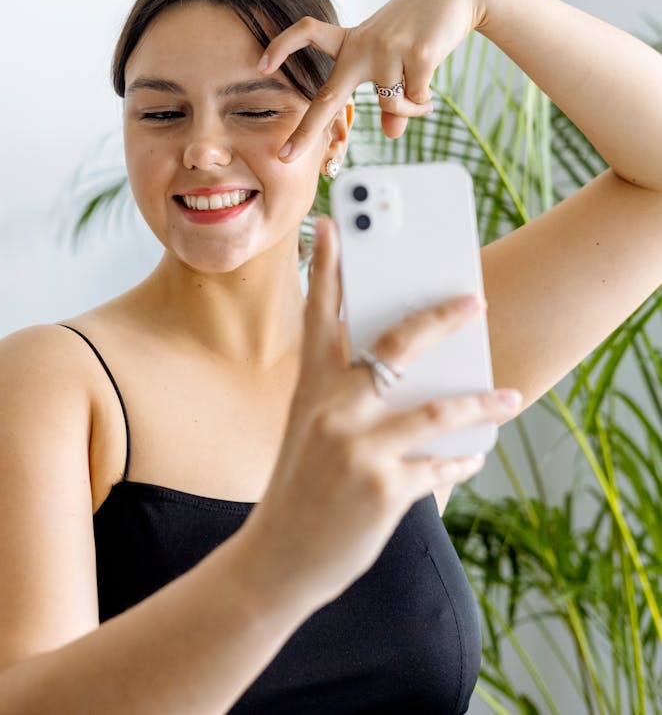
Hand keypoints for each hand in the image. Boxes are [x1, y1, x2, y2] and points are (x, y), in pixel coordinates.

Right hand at [240, 217, 520, 611]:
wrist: (276, 560)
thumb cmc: (299, 486)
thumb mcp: (309, 430)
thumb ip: (348, 396)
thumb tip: (414, 370)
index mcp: (309, 388)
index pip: (320, 314)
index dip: (328, 265)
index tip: (335, 223)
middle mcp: (332, 409)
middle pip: (396, 345)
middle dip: (440, 317)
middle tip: (474, 300)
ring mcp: (359, 449)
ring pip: (437, 408)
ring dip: (480, 402)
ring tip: (507, 397)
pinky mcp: (384, 489)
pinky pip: (439, 464)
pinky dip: (461, 459)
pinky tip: (473, 454)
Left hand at [258, 0, 488, 158]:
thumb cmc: (420, 25)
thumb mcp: (395, 59)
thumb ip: (387, 95)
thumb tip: (391, 133)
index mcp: (351, 41)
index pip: (307, 34)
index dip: (282, 46)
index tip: (260, 64)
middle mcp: (363, 46)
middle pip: (328, 95)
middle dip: (305, 130)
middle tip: (284, 156)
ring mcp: (388, 49)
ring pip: (388, 105)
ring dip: (409, 110)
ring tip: (423, 100)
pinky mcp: (416, 54)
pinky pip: (414, 101)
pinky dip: (423, 105)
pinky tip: (431, 93)